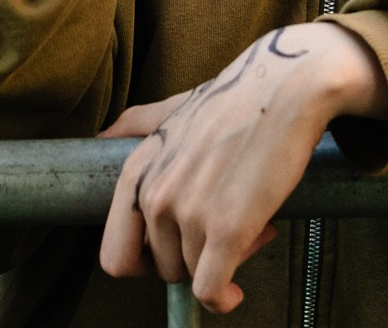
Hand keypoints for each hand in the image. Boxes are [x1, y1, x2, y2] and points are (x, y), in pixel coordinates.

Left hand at [100, 22, 387, 313]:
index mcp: (137, 173)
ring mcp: (189, 215)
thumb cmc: (234, 100)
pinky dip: (223, 298)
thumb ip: (134, 124)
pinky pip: (210, 290)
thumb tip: (101, 138)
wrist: (285, 90)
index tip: (175, 250)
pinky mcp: (227, 231)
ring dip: (222, 264)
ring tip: (249, 227)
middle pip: (161, 269)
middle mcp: (155, 196)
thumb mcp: (173, 108)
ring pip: (193, 276)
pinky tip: (235, 291)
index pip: (116, 254)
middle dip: (194, 258)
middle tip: (226, 231)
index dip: (145, 262)